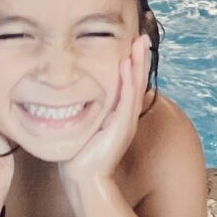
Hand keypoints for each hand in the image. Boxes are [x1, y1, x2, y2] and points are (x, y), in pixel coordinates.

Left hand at [57, 34, 151, 192]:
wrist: (84, 180)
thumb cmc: (80, 155)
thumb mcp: (87, 127)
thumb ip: (87, 112)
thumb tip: (74, 97)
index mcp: (120, 115)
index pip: (130, 84)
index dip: (134, 64)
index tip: (134, 43)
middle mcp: (126, 116)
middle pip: (137, 82)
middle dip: (141, 59)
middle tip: (143, 37)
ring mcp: (126, 121)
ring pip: (136, 87)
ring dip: (138, 64)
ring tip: (141, 44)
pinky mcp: (121, 127)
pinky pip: (126, 99)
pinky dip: (128, 81)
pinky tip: (127, 65)